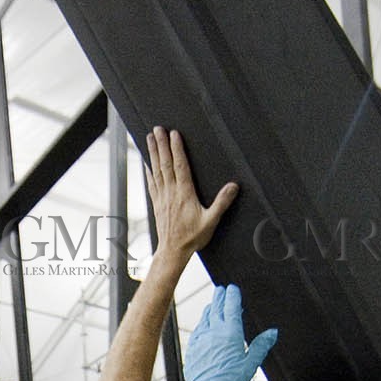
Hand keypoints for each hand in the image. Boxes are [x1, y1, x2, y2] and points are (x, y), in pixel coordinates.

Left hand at [144, 127, 238, 272]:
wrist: (173, 251)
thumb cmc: (192, 237)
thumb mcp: (211, 220)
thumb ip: (222, 203)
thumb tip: (233, 186)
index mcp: (185, 194)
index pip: (180, 166)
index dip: (177, 149)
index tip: (174, 134)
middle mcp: (171, 192)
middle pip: (165, 163)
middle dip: (161, 145)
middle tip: (157, 129)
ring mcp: (162, 197)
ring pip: (157, 170)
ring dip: (153, 153)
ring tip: (149, 138)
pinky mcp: (157, 202)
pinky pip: (152, 182)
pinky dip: (148, 170)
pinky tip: (146, 162)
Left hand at [182, 285, 276, 380]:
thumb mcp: (251, 363)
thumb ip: (261, 345)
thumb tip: (273, 332)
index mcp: (230, 333)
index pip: (231, 307)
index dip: (232, 296)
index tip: (232, 288)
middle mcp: (213, 332)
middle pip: (216, 309)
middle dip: (219, 297)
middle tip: (221, 289)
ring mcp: (201, 340)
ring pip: (205, 318)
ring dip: (210, 309)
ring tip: (213, 304)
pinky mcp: (193, 349)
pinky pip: (197, 330)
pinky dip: (202, 323)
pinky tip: (204, 324)